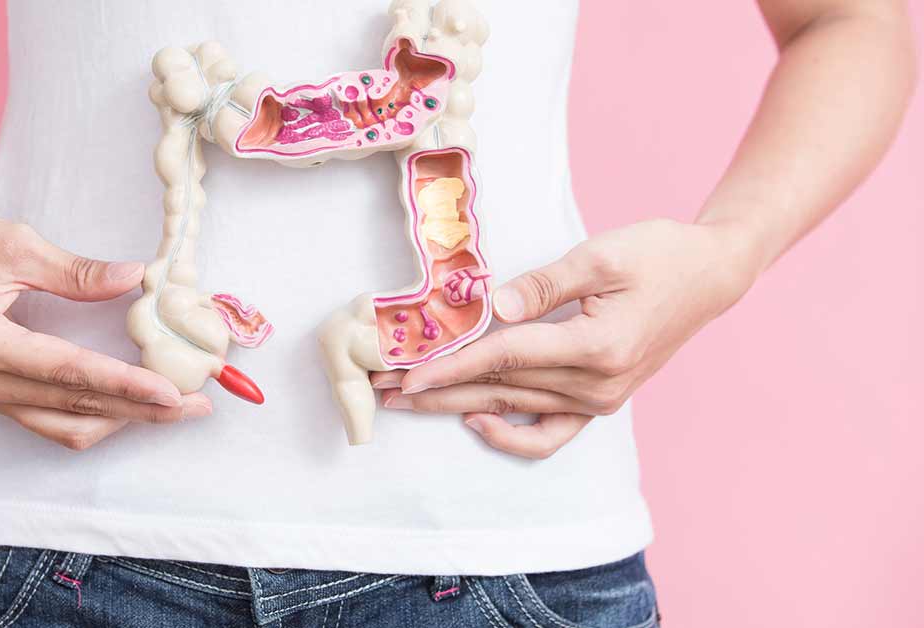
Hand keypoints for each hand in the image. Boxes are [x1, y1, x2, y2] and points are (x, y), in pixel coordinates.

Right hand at [0, 204, 210, 449]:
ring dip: (121, 419)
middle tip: (195, 405)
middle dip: (140, 411)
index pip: (69, 373)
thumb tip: (137, 278)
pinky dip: (91, 415)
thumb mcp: (15, 243)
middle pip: (74, 408)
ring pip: (62, 425)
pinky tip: (129, 405)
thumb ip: (77, 271)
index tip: (172, 391)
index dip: (125, 385)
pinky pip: (45, 420)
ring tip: (173, 408)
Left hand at [372, 219, 757, 457]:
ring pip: (514, 408)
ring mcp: (601, 399)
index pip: (506, 358)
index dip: (452, 365)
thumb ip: (545, 285)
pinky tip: (478, 420)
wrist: (711, 275)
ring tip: (410, 402)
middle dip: (436, 392)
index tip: (406, 374)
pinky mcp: (601, 400)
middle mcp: (598, 385)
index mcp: (598, 346)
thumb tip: (493, 308)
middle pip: (500, 390)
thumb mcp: (603, 255)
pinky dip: (513, 435)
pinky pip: (551, 433)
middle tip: (384, 392)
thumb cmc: (659, 254)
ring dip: (457, 405)